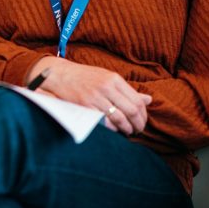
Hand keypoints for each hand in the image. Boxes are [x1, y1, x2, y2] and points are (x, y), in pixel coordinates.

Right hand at [27, 56, 151, 135]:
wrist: (60, 75)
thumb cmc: (85, 77)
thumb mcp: (107, 78)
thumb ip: (127, 90)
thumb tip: (149, 100)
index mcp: (114, 79)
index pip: (137, 100)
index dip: (143, 114)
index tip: (142, 121)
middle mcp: (106, 87)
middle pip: (131, 110)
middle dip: (138, 124)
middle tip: (138, 130)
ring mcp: (95, 97)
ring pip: (119, 118)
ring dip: (126, 129)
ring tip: (128, 132)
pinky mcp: (85, 106)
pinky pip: (104, 122)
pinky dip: (112, 129)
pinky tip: (114, 131)